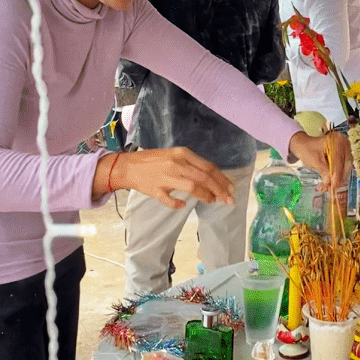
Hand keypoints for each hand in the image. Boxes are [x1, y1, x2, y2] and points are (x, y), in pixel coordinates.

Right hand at [96, 148, 234, 209]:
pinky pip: (170, 199)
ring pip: (192, 187)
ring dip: (206, 196)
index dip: (222, 179)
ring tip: (213, 201)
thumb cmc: (153, 161)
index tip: (231, 188)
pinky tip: (183, 205)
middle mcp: (176, 163)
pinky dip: (178, 204)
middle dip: (220, 190)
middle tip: (229, 199)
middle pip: (204, 177)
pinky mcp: (155, 189)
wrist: (127, 166)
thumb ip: (191, 164)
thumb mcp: (174, 156)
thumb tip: (212, 176)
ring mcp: (165, 177)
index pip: (209, 167)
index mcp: (182, 153)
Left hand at [289, 131, 350, 189]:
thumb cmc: (307, 150)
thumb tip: (330, 183)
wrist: (302, 145)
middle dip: (339, 178)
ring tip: (331, 187)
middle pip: (345, 164)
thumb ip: (324, 172)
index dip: (337, 175)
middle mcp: (343, 144)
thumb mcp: (314, 161)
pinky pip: (343, 167)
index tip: (333, 186)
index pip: (339, 161)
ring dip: (339, 179)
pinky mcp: (343, 155)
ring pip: (345, 167)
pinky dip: (338, 176)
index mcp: (337, 141)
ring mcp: (344, 150)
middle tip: (332, 188)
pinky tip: (332, 183)